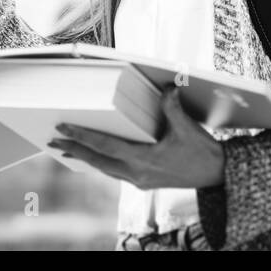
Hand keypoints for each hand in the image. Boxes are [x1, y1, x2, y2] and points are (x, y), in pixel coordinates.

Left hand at [48, 86, 225, 188]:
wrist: (217, 176)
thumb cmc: (203, 152)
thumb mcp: (187, 128)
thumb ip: (172, 107)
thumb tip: (167, 87)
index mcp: (143, 161)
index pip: (104, 147)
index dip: (82, 136)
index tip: (63, 128)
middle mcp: (137, 175)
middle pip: (98, 161)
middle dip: (74, 149)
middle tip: (53, 139)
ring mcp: (140, 181)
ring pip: (105, 169)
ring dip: (86, 158)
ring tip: (68, 149)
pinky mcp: (146, 183)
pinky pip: (116, 172)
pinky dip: (102, 163)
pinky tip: (98, 158)